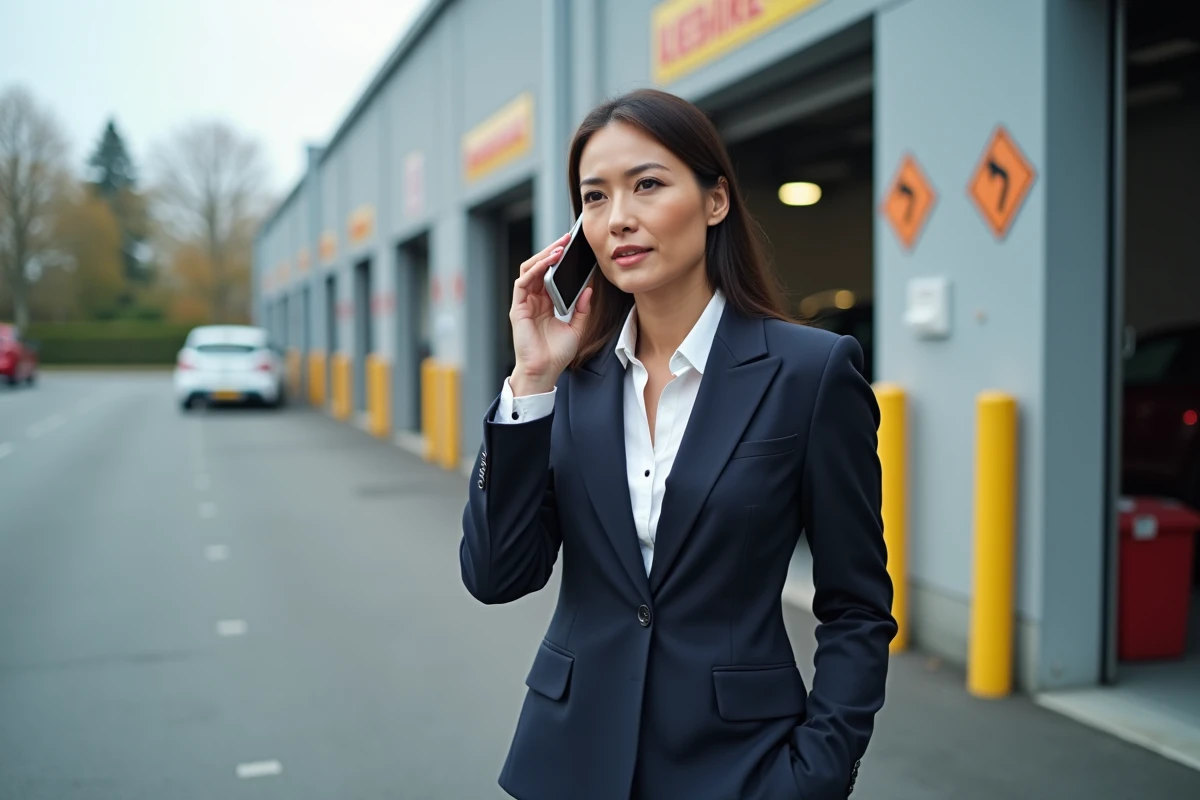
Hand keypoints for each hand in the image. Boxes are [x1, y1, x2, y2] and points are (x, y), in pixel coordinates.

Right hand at [509, 232, 593, 395]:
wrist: (544, 372)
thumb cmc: (556, 354)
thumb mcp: (577, 328)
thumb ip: (582, 309)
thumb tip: (589, 290)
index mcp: (545, 303)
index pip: (549, 274)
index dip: (559, 260)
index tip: (573, 248)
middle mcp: (533, 300)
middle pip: (538, 268)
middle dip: (552, 251)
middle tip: (567, 238)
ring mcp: (524, 303)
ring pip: (529, 270)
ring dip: (543, 256)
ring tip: (559, 247)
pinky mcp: (518, 308)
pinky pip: (523, 282)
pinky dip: (536, 269)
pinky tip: (549, 262)